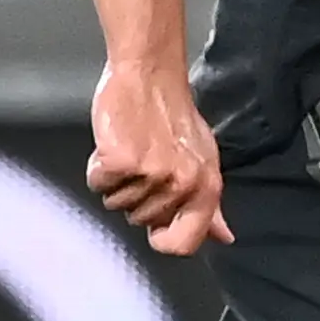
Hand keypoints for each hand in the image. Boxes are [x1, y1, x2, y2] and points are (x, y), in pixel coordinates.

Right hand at [88, 60, 233, 253]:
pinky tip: (113, 145)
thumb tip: (222, 237)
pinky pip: (98, 184)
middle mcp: (182, 184)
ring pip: (117, 204)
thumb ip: (210, 204)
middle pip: (141, 221)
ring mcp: (151, 173)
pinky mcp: (121, 161)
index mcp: (206, 187)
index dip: (163, 239)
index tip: (156, 224)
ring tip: (131, 150)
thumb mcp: (202, 162)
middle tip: (144, 161)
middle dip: (136, 196)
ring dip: (117, 181)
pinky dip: (98, 168)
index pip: (185, 244)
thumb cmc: (173, 117)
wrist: (149, 76)